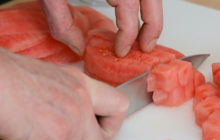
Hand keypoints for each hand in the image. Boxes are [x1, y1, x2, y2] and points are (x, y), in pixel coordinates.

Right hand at [0, 48, 127, 139]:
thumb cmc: (5, 77)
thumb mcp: (47, 82)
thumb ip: (65, 102)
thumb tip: (65, 130)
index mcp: (82, 85)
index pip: (119, 108)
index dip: (108, 130)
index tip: (91, 136)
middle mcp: (82, 100)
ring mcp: (72, 119)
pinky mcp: (55, 137)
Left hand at [38, 0, 162, 56]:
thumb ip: (61, 23)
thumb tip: (79, 46)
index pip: (129, 11)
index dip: (127, 36)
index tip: (120, 50)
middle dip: (152, 27)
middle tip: (146, 47)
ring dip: (152, 13)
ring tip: (146, 33)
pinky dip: (144, 1)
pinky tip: (136, 11)